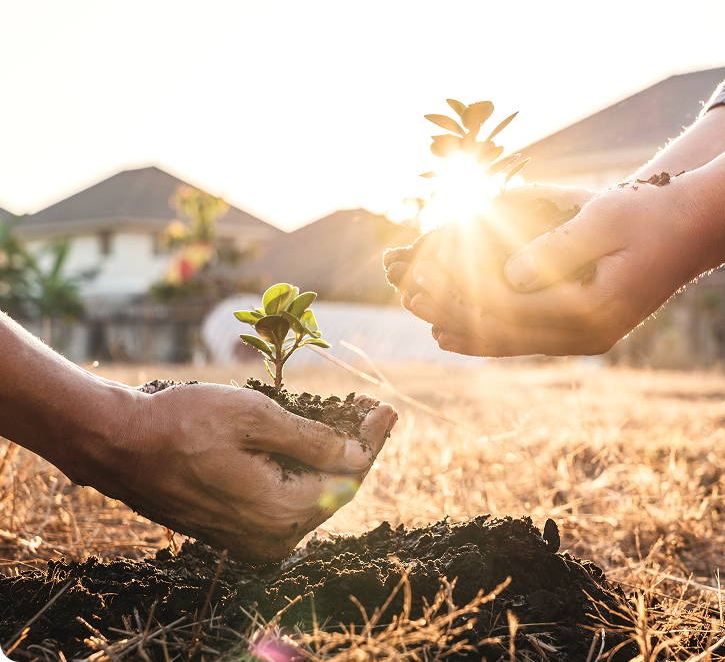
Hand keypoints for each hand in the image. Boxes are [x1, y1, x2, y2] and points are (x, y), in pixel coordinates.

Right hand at [77, 383, 396, 563]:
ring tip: (345, 418)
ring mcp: (252, 538)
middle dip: (353, 447)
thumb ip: (312, 441)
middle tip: (367, 408)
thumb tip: (357, 456)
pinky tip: (309, 441)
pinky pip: (284, 500)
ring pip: (309, 495)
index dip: (370, 441)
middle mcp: (271, 537)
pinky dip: (301, 471)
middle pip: (332, 490)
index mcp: (281, 511)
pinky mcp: (236, 530)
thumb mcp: (255, 418)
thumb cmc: (182, 424)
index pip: (348, 477)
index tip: (384, 407)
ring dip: (328, 458)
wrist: (119, 446)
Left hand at [409, 177, 706, 355]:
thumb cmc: (646, 215)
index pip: (512, 309)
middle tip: (412, 295)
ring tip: (423, 316)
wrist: (689, 231)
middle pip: (505, 333)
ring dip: (465, 330)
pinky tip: (454, 333)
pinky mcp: (582, 333)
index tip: (425, 274)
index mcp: (594, 309)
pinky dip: (488, 335)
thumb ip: (556, 248)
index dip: (463, 293)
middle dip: (454, 314)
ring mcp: (585, 339)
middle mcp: (587, 335)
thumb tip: (511, 274)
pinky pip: (525, 340)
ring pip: (511, 344)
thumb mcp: (603, 218)